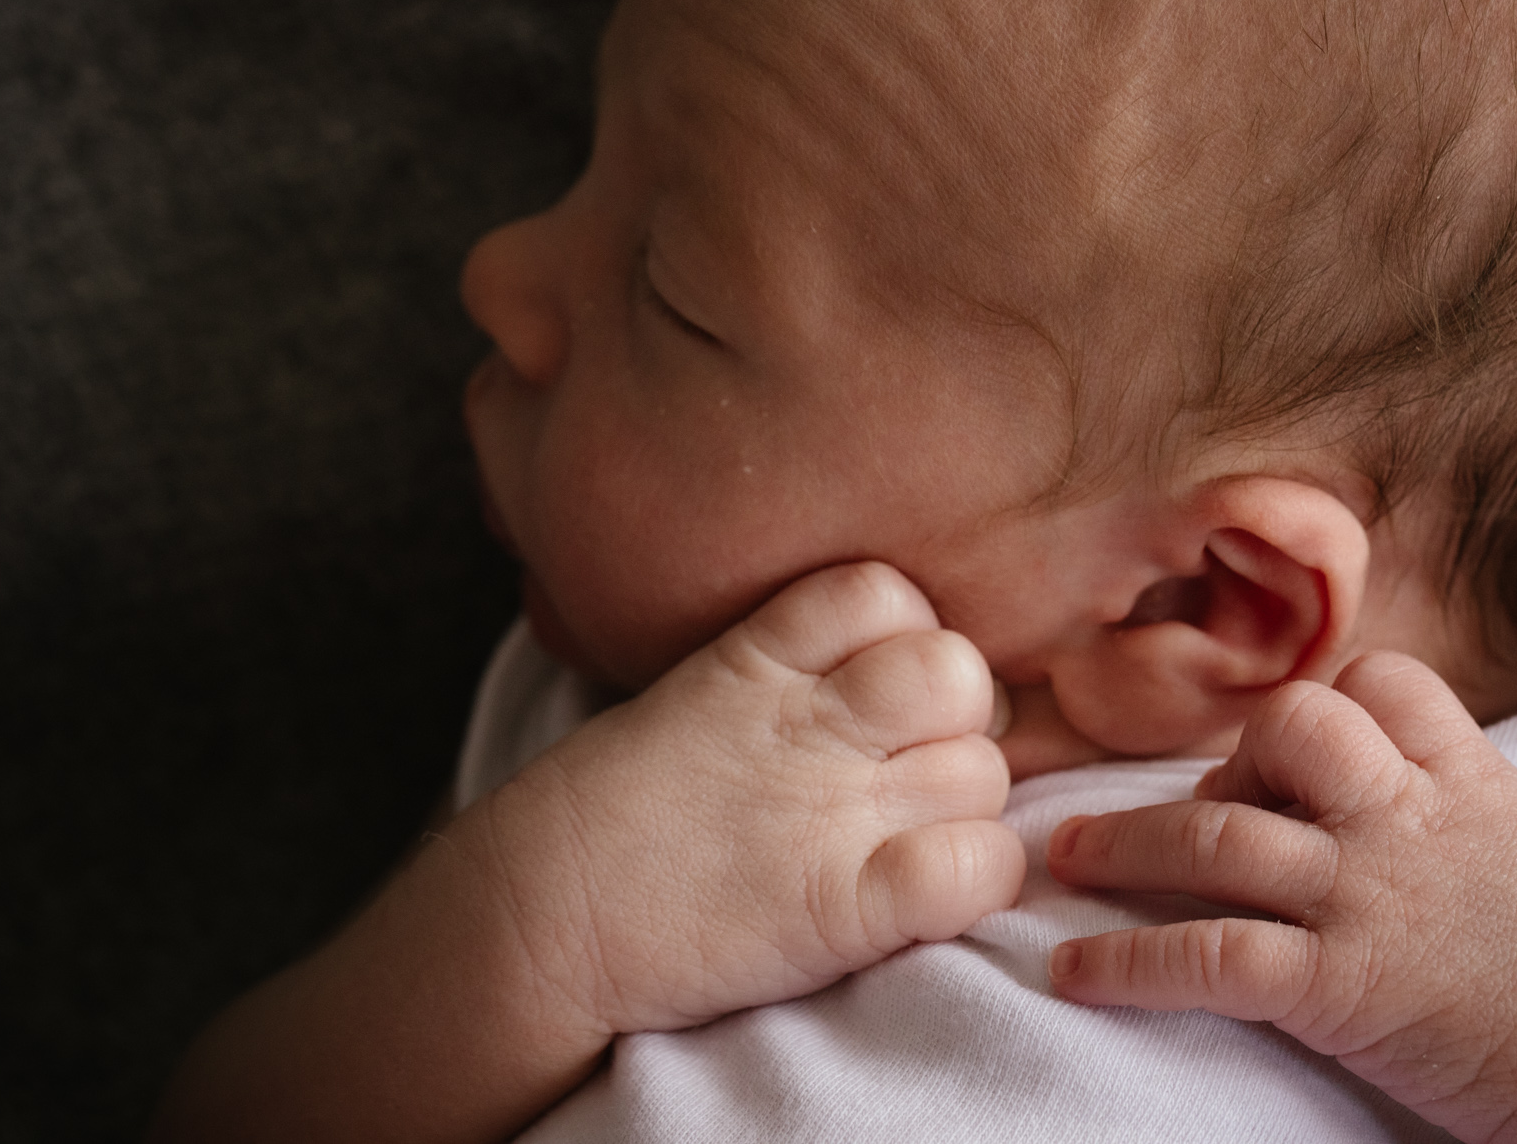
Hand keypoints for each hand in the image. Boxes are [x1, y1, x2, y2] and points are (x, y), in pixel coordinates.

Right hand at [474, 560, 1027, 1034]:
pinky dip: (976, 879)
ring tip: (901, 840)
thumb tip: (887, 673)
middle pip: (958, 676)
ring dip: (965, 808)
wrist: (533, 925)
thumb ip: (788, 671)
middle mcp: (806, 721)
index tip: (877, 691)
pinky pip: (977, 866)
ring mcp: (829, 811)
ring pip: (984, 771)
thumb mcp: (693, 696)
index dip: (905, 637)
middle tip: (905, 774)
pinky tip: (924, 895)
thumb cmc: (611, 818)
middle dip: (956, 724)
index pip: (886, 591)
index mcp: (757, 658)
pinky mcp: (843, 906)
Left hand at [1045, 652, 1516, 1143]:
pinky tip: (1075, 971)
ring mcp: (1373, 899)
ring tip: (1066, 857)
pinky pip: (1210, 957)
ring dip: (1124, 843)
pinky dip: (1128, 962)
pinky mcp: (1347, 987)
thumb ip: (1481, 820)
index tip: (1290, 752)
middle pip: (1283, 729)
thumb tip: (1422, 818)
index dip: (1326, 703)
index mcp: (1475, 784)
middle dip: (1219, 762)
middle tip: (1190, 815)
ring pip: (1218, 835)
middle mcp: (1412, 822)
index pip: (1381, 682)